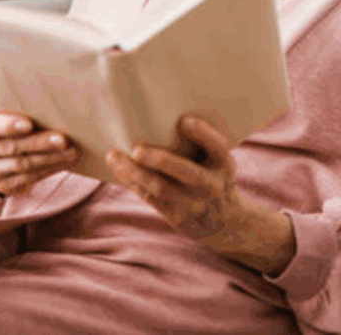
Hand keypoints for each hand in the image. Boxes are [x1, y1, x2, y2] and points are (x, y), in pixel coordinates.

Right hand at [0, 107, 79, 195]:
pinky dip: (49, 170)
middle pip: (12, 148)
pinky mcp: (3, 186)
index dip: (9, 126)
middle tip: (64, 139)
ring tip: (72, 151)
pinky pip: (28, 179)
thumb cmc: (6, 120)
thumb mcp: (4, 110)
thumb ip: (18, 107)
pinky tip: (65, 162)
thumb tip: (52, 102)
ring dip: (50, 159)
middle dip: (40, 144)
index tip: (29, 124)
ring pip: (22, 166)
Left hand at [105, 115, 294, 274]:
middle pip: (187, 173)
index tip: (185, 121)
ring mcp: (195, 204)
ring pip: (162, 188)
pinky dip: (133, 183)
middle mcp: (212, 184)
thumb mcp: (219, 163)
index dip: (203, 134)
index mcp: (224, 165)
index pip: (218, 147)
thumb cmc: (213, 178)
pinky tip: (120, 171)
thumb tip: (160, 117)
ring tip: (114, 157)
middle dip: (161, 161)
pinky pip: (152, 199)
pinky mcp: (178, 217)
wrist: (227, 223)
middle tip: (137, 150)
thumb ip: (201, 146)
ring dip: (135, 173)